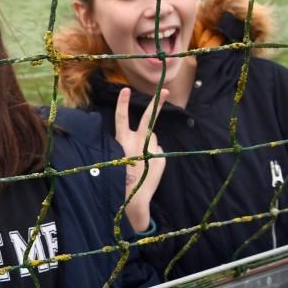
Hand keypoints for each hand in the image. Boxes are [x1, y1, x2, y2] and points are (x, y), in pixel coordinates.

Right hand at [114, 88, 166, 232]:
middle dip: (157, 103)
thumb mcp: (122, 156)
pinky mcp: (161, 157)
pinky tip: (149, 168)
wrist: (133, 198)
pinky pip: (158, 151)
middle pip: (148, 119)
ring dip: (149, 145)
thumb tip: (152, 138)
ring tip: (142, 163)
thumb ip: (137, 143)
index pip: (122, 118)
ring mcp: (151, 148)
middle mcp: (138, 142)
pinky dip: (155, 157)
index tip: (126, 89)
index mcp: (123, 141)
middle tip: (166, 91)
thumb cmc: (123, 176)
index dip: (122, 103)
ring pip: (153, 139)